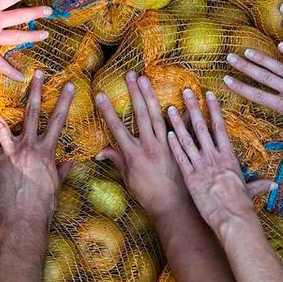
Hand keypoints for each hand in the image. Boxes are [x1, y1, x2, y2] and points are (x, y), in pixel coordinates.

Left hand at [0, 70, 74, 224]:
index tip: (68, 84)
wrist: (27, 218)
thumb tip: (70, 163)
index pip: (58, 120)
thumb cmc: (45, 203)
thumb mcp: (57, 183)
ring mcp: (12, 153)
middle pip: (32, 113)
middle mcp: (29, 146)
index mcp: (47, 150)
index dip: (64, 101)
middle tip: (37, 72)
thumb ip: (62, 170)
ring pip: (0, 124)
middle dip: (35, 90)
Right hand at [95, 71, 186, 220]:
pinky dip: (181, 113)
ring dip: (152, 96)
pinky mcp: (180, 148)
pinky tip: (182, 96)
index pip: (117, 128)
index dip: (108, 111)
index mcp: (134, 154)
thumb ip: (117, 160)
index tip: (100, 94)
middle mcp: (150, 146)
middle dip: (134, 93)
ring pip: (159, 116)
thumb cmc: (148, 194)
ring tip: (146, 79)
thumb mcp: (128, 178)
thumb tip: (99, 152)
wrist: (173, 206)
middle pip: (141, 115)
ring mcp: (167, 145)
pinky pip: (181, 128)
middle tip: (130, 75)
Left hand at [166, 88, 271, 236]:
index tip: (208, 94)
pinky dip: (174, 145)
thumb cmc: (241, 206)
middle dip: (193, 108)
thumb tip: (272, 184)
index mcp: (228, 156)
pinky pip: (181, 158)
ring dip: (178, 123)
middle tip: (186, 91)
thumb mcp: (249, 191)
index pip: (220, 127)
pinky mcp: (190, 178)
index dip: (213, 109)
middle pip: (202, 127)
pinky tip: (167, 134)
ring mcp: (201, 166)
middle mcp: (214, 157)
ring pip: (187, 139)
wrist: (233, 218)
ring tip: (170, 108)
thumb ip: (257, 184)